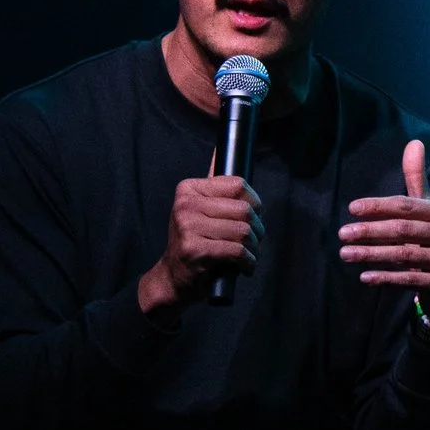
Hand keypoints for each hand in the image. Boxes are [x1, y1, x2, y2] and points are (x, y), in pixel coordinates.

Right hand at [138, 170, 262, 321]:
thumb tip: (221, 152)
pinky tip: (243, 266)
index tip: (252, 217)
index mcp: (188, 189)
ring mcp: (188, 227)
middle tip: (252, 241)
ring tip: (247, 254)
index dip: (254, 203)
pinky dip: (248, 261)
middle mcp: (185, 204)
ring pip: (243, 232)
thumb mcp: (202, 211)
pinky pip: (237, 251)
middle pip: (244, 210)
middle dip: (257, 229)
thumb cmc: (196, 243)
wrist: (173, 277)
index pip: (238, 185)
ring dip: (253, 248)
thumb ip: (215, 188)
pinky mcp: (194, 250)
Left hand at [340, 139, 429, 306]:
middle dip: (369, 231)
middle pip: (403, 229)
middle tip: (342, 234)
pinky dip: (385, 277)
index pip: (407, 205)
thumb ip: (417, 178)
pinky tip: (364, 276)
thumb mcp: (426, 209)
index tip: (351, 209)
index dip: (378, 206)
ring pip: (404, 255)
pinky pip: (410, 279)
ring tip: (345, 253)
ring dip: (371, 254)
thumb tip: (415, 142)